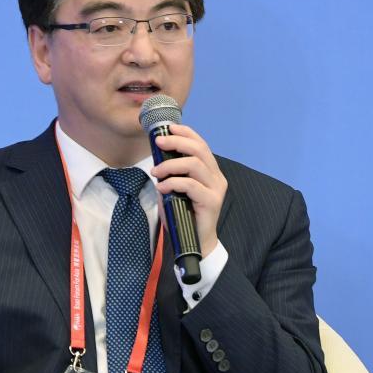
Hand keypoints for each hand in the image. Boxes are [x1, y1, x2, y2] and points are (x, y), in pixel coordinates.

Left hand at [150, 124, 227, 257]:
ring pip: (194, 164)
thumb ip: (172, 174)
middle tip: (158, 143)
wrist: (195, 243)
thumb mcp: (175, 190)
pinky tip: (162, 188)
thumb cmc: (184, 216)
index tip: (168, 129)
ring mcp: (216, 189)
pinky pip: (190, 185)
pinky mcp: (212, 201)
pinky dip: (172, 183)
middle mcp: (216, 177)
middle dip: (176, 142)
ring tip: (156, 172)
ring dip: (170, 165)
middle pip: (199, 149)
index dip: (185, 133)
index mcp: (210, 171)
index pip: (201, 144)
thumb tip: (157, 158)